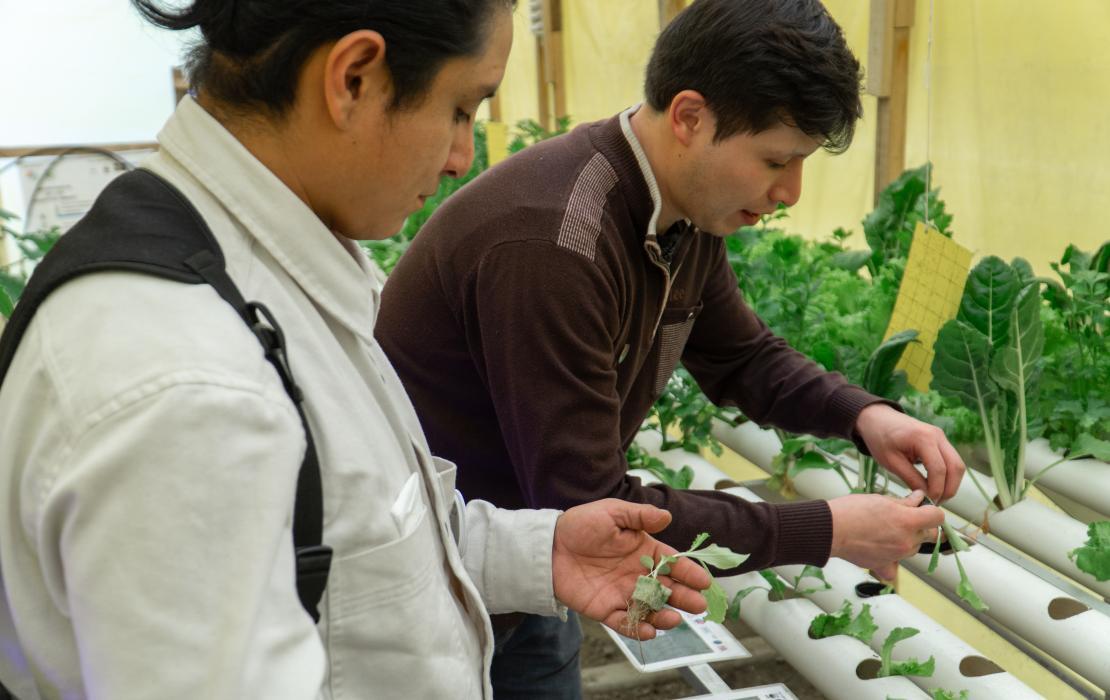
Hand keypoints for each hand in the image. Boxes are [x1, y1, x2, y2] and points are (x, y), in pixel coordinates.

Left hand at [552, 499, 709, 639]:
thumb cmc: (580, 525)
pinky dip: (639, 629)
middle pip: (668, 589)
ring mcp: (624, 593)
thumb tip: (667, 516)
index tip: (703, 581)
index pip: (673, 563)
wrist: (548, 546)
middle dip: (685, 597)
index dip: (689, 572)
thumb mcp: (612, 513)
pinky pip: (626, 623)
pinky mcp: (606, 609)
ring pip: (651, 609)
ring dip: (665, 616)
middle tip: (698, 605)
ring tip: (674, 619)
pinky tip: (650, 630)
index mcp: (644, 550)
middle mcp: (638, 574)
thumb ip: (639, 516)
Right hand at [828, 490, 943, 579]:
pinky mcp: (883, 565)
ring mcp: (896, 555)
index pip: (937, 517)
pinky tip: (884, 550)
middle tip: (905, 517)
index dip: (931, 510)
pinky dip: (892, 561)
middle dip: (922, 524)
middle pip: (929, 534)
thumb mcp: (881, 499)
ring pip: (914, 548)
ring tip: (887, 530)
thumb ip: (904, 502)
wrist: (829, 529)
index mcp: (908, 521)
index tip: (924, 507)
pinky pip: (895, 567)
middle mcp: (906, 541)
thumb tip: (917, 499)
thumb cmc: (850, 511)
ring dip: (908, 539)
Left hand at [855, 403, 965, 502]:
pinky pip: (951, 460)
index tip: (929, 503)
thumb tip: (926, 496)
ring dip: (951, 483)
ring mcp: (941, 437)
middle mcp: (938, 436)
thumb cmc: (880, 438)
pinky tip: (935, 486)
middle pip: (956, 467)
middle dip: (949, 488)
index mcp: (923, 438)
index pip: (939, 469)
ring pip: (957, 464)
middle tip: (936, 503)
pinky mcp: (941, 440)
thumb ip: (910, 478)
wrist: (877, 418)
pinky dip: (948, 475)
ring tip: (936, 497)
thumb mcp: (890, 461)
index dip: (937, 489)